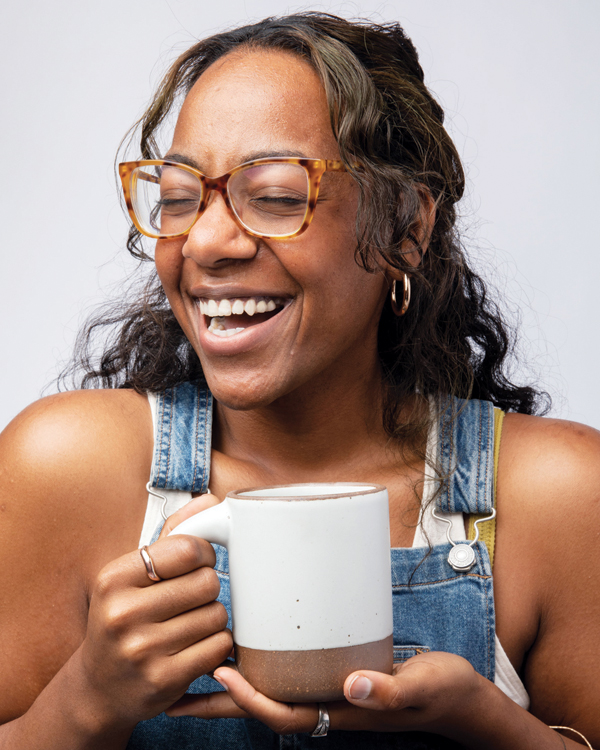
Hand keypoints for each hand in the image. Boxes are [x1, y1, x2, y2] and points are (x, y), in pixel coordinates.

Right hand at [74, 494, 232, 728]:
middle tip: (192, 598)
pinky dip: (216, 644)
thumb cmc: (123, 618)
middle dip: (208, 588)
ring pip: (217, 615)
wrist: (99, 688)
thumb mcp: (133, 574)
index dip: (203, 553)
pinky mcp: (163, 680)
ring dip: (213, 618)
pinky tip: (196, 646)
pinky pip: (219, 646)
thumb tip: (211, 500)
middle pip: (207, 582)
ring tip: (191, 624)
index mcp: (114, 578)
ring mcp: (142, 650)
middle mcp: (123, 613)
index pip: (187, 548)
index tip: (197, 562)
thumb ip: (173, 533)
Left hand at [166, 650, 483, 736]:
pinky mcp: (335, 673)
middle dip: (219, 700)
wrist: (459, 697)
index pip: (282, 712)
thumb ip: (389, 689)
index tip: (219, 670)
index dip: (247, 697)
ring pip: (271, 690)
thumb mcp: (421, 688)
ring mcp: (329, 691)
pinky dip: (262, 665)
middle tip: (176, 688)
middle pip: (263, 705)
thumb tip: (351, 687)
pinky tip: (249, 648)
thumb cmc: (442, 693)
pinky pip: (289, 674)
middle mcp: (326, 704)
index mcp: (340, 712)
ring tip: (196, 665)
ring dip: (232, 683)